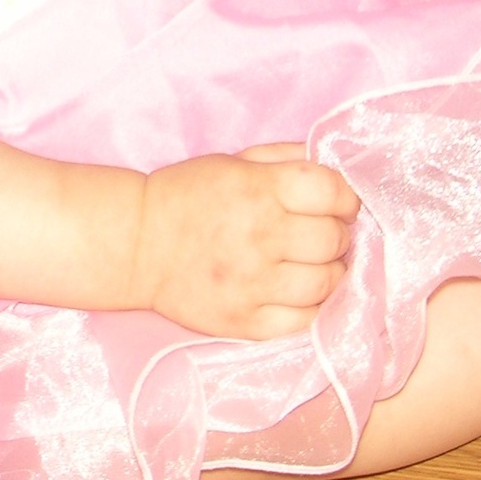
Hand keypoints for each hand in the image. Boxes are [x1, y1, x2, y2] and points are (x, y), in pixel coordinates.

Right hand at [136, 143, 358, 338]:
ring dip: (329, 272)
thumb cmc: (187, 196)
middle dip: (336, 235)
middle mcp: (260, 236)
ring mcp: (254, 284)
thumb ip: (286, 157)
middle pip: (334, 239)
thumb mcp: (234, 160)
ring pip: (327, 283)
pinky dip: (311, 307)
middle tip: (319, 235)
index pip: (333, 192)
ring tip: (311, 265)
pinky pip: (305, 321)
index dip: (345, 198)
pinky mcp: (246, 322)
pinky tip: (297, 292)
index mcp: (259, 189)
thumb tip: (338, 166)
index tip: (338, 205)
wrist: (135, 244)